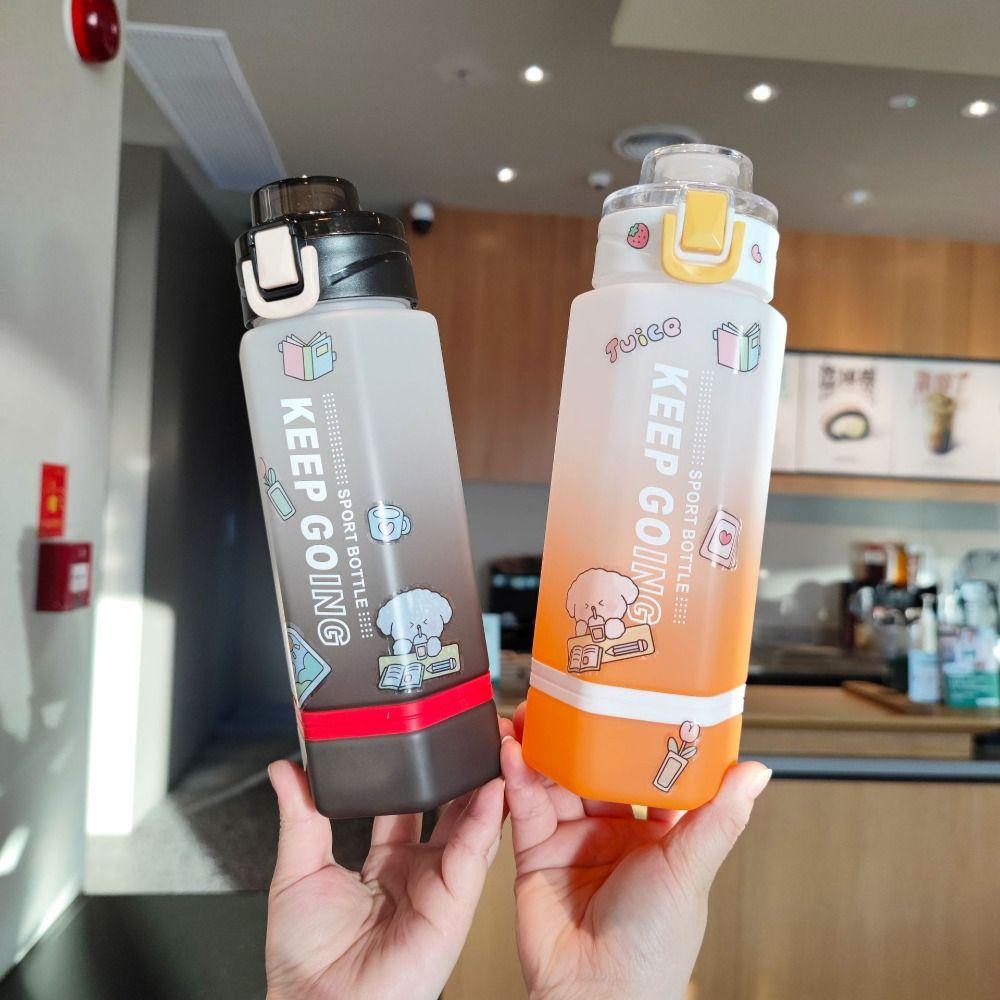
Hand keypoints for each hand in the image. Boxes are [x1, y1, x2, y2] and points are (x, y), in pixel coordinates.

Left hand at [265, 718, 510, 999]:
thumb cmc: (306, 963)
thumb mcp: (297, 871)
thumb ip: (301, 815)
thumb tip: (285, 769)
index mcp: (384, 862)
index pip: (409, 802)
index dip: (418, 768)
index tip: (421, 732)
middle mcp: (418, 871)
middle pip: (450, 808)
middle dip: (462, 768)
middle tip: (469, 728)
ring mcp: (439, 885)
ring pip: (472, 824)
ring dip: (484, 783)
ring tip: (491, 743)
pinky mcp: (454, 903)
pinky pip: (475, 854)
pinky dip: (487, 819)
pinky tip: (492, 786)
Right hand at [501, 704, 769, 999]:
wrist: (597, 994)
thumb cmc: (654, 948)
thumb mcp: (690, 869)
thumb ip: (718, 818)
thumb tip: (756, 773)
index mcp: (657, 835)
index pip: (644, 770)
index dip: (632, 734)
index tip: (625, 695)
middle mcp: (614, 833)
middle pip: (593, 767)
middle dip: (578, 733)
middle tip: (567, 697)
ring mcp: (573, 841)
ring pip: (556, 779)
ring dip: (542, 747)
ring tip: (532, 715)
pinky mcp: (537, 853)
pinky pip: (526, 805)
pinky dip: (518, 776)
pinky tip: (514, 753)